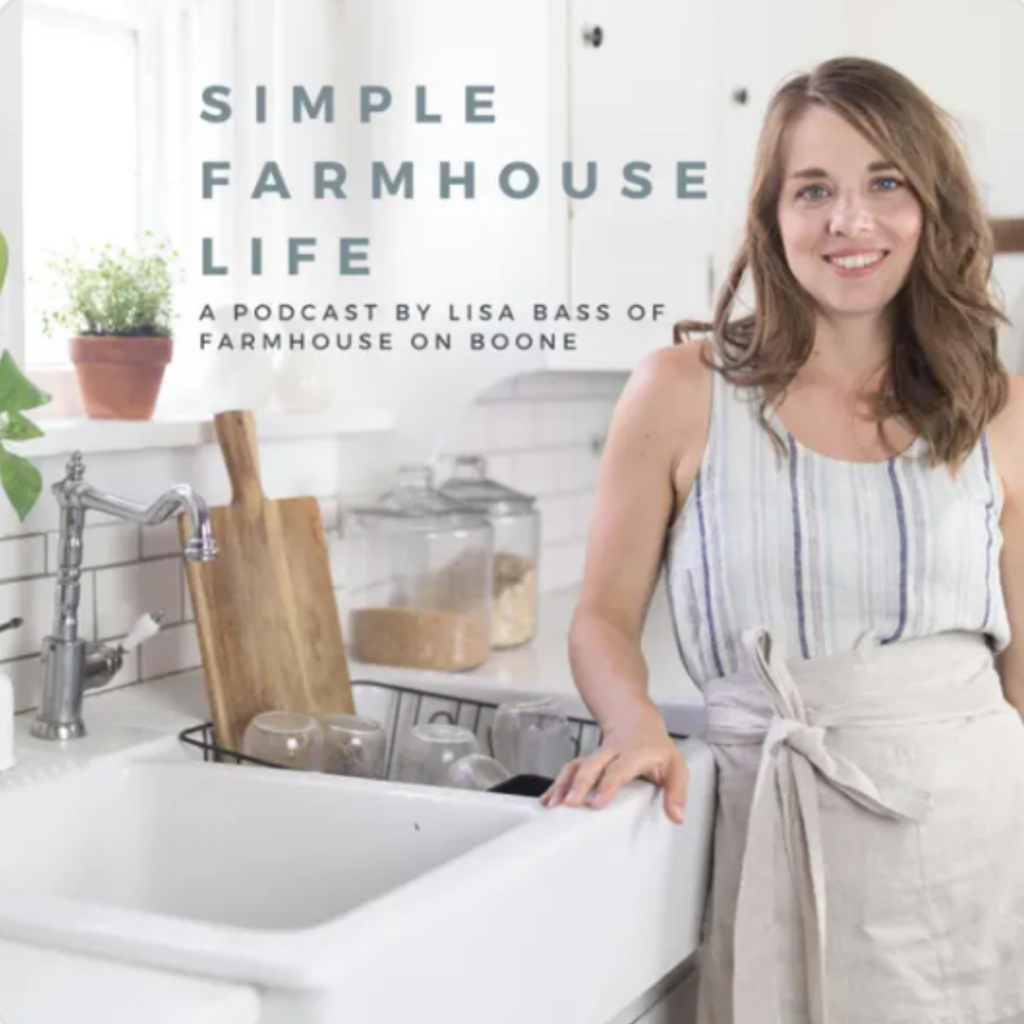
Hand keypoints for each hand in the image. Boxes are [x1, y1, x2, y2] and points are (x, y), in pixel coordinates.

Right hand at [540, 706, 688, 822]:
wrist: (636, 722)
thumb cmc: (656, 749)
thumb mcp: (676, 767)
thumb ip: (677, 792)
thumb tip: (675, 816)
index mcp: (634, 755)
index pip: (619, 770)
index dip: (606, 785)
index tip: (595, 803)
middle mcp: (612, 753)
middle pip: (591, 766)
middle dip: (578, 785)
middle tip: (568, 805)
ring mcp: (597, 756)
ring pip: (576, 766)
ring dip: (563, 785)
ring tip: (552, 805)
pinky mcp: (586, 760)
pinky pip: (569, 770)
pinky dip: (557, 785)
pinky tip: (547, 800)